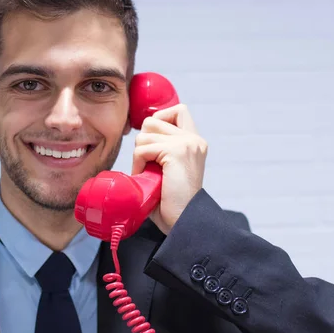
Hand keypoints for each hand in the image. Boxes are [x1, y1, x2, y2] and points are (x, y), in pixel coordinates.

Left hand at [132, 104, 207, 234]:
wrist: (183, 222)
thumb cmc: (171, 202)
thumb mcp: (168, 168)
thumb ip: (162, 149)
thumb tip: (139, 133)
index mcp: (195, 142)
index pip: (178, 110)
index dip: (160, 119)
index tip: (153, 143)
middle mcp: (194, 139)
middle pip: (154, 120)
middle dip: (144, 141)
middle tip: (148, 164)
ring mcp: (186, 144)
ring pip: (145, 133)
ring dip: (139, 154)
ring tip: (147, 174)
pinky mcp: (176, 152)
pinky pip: (143, 148)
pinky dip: (138, 163)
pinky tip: (145, 177)